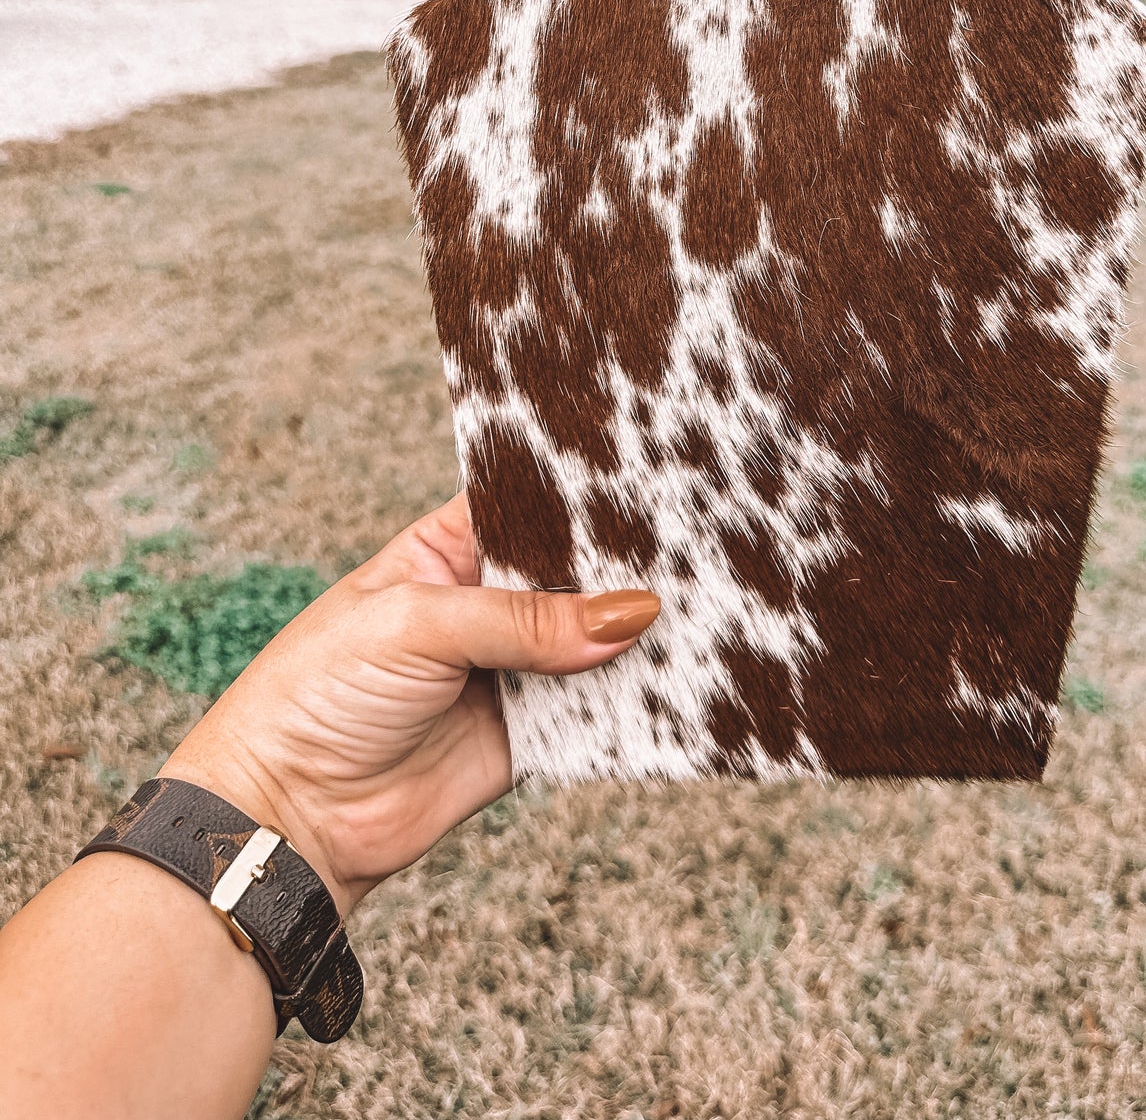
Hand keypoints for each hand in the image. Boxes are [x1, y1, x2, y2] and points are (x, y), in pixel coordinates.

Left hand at [161, 491, 658, 916]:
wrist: (289, 815)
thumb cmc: (318, 694)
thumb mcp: (416, 625)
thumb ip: (523, 620)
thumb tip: (627, 614)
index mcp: (448, 549)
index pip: (530, 507)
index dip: (584, 498)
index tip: (653, 483)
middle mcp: (486, 604)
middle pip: (574, 574)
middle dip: (623, 567)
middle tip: (695, 550)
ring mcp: (510, 671)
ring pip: (592, 643)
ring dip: (635, 635)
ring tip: (705, 609)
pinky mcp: (529, 737)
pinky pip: (594, 714)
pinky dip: (632, 702)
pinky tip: (676, 680)